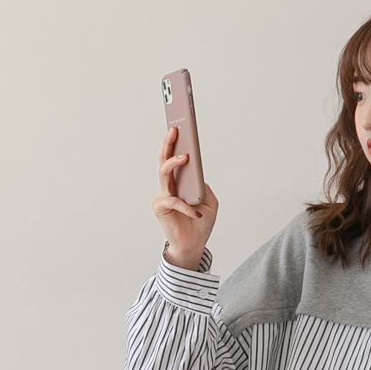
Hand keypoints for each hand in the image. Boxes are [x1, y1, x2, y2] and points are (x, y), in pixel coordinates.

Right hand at [151, 126, 218, 269]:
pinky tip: (196, 211)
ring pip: (164, 173)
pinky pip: (172, 201)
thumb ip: (203, 187)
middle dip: (169, 143)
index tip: (180, 125)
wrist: (193, 244)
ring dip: (173, 163)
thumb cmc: (200, 222)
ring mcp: (163, 195)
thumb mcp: (210, 202)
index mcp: (180, 180)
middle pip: (164, 159)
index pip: (175, 157)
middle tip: (174, 130)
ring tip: (185, 156)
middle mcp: (169, 185)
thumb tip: (197, 174)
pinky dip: (185, 207)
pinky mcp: (160, 208)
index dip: (176, 142)